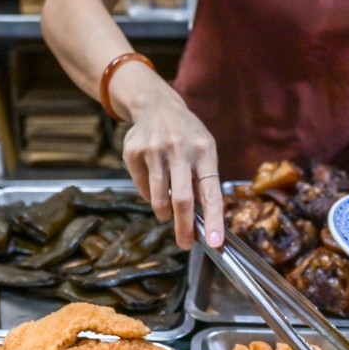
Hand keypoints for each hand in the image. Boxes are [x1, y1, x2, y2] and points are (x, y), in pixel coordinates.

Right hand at [121, 88, 223, 249]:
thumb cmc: (187, 135)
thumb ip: (205, 180)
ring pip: (159, 200)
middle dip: (184, 229)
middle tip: (185, 244)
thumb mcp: (204, 149)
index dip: (213, 219)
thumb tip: (205, 221)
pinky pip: (144, 190)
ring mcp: (154, 150)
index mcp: (204, 150)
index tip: (214, 242)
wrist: (155, 105)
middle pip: (182, 201)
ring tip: (168, 211)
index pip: (211, 192)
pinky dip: (151, 196)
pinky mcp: (133, 153)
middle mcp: (179, 148)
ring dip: (165, 213)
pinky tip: (155, 181)